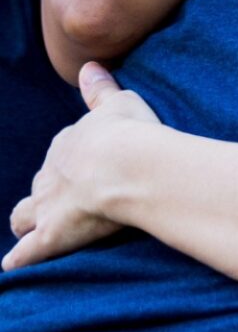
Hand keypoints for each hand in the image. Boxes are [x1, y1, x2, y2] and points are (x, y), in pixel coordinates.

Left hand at [5, 64, 161, 270]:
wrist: (127, 166)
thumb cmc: (130, 133)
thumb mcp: (119, 102)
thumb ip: (101, 89)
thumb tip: (89, 67)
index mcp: (67, 144)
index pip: (65, 152)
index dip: (77, 160)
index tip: (95, 164)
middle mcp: (50, 174)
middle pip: (41, 184)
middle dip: (50, 191)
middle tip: (71, 197)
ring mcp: (47, 206)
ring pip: (24, 216)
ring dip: (28, 221)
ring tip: (35, 228)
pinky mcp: (51, 235)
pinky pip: (26, 253)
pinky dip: (20, 258)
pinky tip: (13, 264)